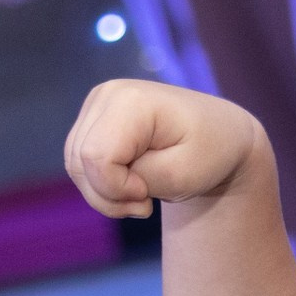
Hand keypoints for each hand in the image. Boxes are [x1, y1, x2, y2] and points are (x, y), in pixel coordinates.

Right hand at [63, 79, 266, 219]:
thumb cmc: (209, 153)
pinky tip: (132, 184)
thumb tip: (102, 176)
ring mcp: (97, 104)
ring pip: (74, 165)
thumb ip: (137, 180)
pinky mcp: (93, 119)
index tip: (150, 194)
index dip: (117, 188)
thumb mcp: (183, 176)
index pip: (96, 157)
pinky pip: (79, 163)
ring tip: (142, 194)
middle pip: (79, 163)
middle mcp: (107, 94)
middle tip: (147, 201)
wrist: (220, 135)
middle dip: (109, 195)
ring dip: (104, 193)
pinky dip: (101, 184)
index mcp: (131, 100)